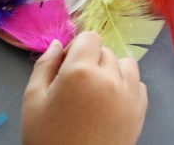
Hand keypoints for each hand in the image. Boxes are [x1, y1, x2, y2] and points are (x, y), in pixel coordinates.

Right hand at [21, 32, 147, 144]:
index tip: (67, 68)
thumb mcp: (33, 99)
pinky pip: (138, 85)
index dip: (77, 49)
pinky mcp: (140, 112)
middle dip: (91, 62)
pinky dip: (126, 88)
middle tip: (76, 88)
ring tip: (96, 94)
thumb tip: (59, 44)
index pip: (90, 37)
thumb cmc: (46, 138)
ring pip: (126, 65)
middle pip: (105, 52)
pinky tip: (109, 105)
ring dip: (112, 72)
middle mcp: (110, 78)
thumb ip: (45, 65)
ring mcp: (129, 96)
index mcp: (80, 71)